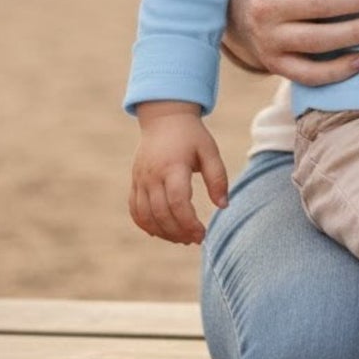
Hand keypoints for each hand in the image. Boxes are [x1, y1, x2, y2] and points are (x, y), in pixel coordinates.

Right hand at [130, 102, 228, 245]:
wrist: (165, 118)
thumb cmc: (191, 136)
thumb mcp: (209, 151)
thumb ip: (218, 178)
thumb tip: (223, 206)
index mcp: (173, 166)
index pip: (178, 202)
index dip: (189, 223)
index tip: (203, 233)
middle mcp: (152, 175)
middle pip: (161, 213)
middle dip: (178, 232)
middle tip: (195, 239)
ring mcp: (140, 180)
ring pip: (146, 216)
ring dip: (163, 233)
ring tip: (182, 238)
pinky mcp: (134, 182)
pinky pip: (135, 210)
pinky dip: (146, 225)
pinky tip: (161, 232)